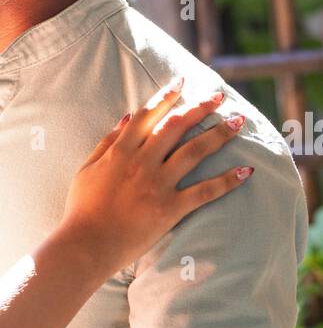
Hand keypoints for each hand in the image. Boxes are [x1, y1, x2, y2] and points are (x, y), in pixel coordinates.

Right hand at [61, 79, 250, 272]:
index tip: (183, 82)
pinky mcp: (170, 209)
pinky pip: (204, 192)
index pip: (148, 115)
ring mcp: (158, 185)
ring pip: (195, 152)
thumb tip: (127, 116)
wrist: (86, 245)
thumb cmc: (81, 209)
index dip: (167, 96)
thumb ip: (107, 142)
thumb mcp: (86, 169)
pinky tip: (245, 171)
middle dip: (200, 108)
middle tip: (218, 97)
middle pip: (176, 126)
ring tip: (237, 123)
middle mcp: (142, 163)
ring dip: (218, 134)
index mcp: (120, 151)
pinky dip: (226, 181)